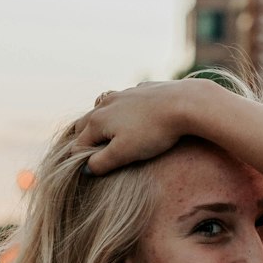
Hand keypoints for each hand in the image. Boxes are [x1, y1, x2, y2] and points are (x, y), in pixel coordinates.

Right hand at [71, 81, 193, 174]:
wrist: (185, 103)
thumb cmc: (153, 132)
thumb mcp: (124, 154)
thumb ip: (101, 163)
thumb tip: (86, 168)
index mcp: (97, 121)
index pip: (78, 145)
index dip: (81, 161)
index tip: (92, 172)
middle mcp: (105, 104)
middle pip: (84, 124)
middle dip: (84, 140)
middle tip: (93, 155)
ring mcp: (123, 94)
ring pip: (102, 109)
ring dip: (101, 123)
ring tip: (109, 136)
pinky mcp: (141, 90)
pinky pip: (124, 101)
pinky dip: (121, 111)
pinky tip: (134, 118)